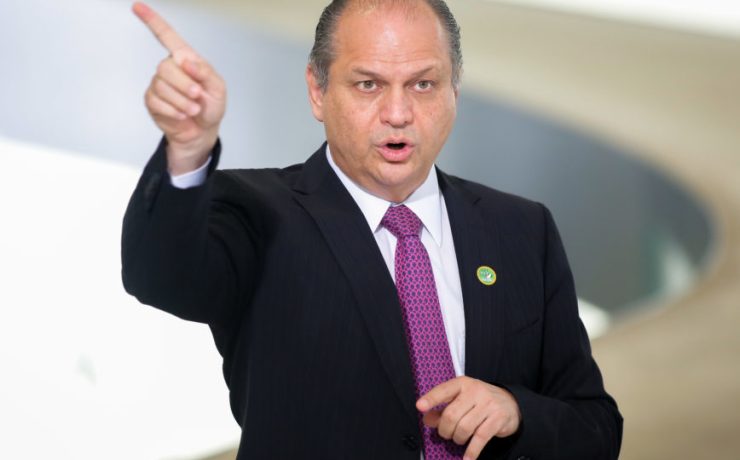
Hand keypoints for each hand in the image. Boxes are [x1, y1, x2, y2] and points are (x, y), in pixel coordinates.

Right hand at [133, 2, 226, 174]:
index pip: (167, 36)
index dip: (152, 21)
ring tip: (193, 109)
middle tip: (197, 95)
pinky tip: (182, 114)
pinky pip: (157, 101)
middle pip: (166, 66)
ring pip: (161, 85)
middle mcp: (170, 68)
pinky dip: (173, 110)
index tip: (138, 6)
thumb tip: (188, 61)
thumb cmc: (210, 106)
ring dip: (182, 101)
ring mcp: (159, 84)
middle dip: (184, 84)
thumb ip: (206, 72)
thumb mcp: (218, 88)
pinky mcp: (152, 101)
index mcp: (186, 59)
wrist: (202, 131)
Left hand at [417, 376, 520, 459]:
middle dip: (445, 430)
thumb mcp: (461, 400)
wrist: (511, 403)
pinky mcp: (498, 418)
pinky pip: (480, 438)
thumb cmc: (479, 402)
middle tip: (446, 433)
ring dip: (457, 439)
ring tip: (458, 438)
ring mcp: (488, 404)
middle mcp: (476, 391)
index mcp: (463, 383)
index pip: (443, 390)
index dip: (431, 399)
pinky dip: (472, 451)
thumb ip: (443, 409)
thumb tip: (427, 419)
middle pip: (451, 415)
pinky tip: (467, 458)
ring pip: (464, 428)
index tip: (420, 407)